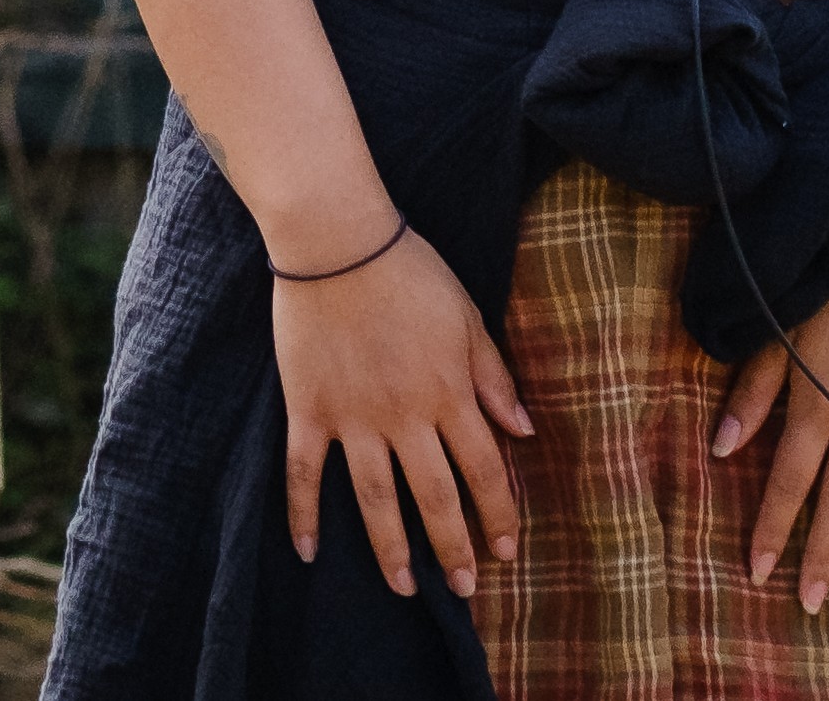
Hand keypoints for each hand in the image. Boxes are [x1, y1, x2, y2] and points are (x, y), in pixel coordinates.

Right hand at [268, 222, 532, 601]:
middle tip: (462, 588)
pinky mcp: (308, 407)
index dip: (499, 514)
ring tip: (402, 586)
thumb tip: (525, 431)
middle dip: (451, 547)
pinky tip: (309, 550)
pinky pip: (304, 471)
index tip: (505, 552)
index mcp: (448, 392)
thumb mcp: (467, 317)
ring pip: (374, 497)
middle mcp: (404, 414)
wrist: (336, 240)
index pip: (484, 469)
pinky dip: (303, 513)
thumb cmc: (409, 271)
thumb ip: (493, 377)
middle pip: (433, 496)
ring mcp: (352, 415)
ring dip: (390, 547)